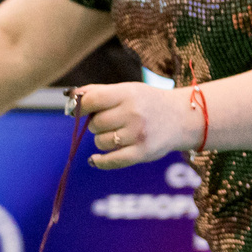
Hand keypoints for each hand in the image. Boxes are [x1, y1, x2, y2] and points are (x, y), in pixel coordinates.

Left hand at [73, 80, 200, 168]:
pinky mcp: (142, 153)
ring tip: (118, 134)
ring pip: (100, 142)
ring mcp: (138, 135)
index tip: (79, 110)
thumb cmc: (147, 102)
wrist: (181, 118)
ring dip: (103, 140)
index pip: (92, 100)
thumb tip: (70, 98)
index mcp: (128, 94)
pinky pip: (110, 161)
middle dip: (97, 124)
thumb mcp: (127, 90)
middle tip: (111, 121)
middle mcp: (133, 114)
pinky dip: (99, 161)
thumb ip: (98, 92)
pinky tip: (94, 160)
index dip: (80, 106)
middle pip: (95, 124)